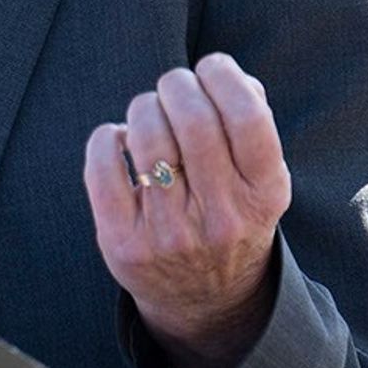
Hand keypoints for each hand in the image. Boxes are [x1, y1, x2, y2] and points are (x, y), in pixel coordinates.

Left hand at [83, 53, 291, 367]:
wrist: (205, 300)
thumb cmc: (229, 212)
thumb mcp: (260, 178)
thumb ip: (255, 121)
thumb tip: (234, 77)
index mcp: (264, 195)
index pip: (248, 117)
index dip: (225, 76)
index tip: (212, 68)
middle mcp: (221, 218)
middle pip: (193, 119)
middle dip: (177, 84)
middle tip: (174, 86)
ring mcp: (170, 234)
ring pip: (147, 135)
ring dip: (144, 108)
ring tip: (150, 116)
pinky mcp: (124, 243)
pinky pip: (103, 164)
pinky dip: (108, 137)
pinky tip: (122, 142)